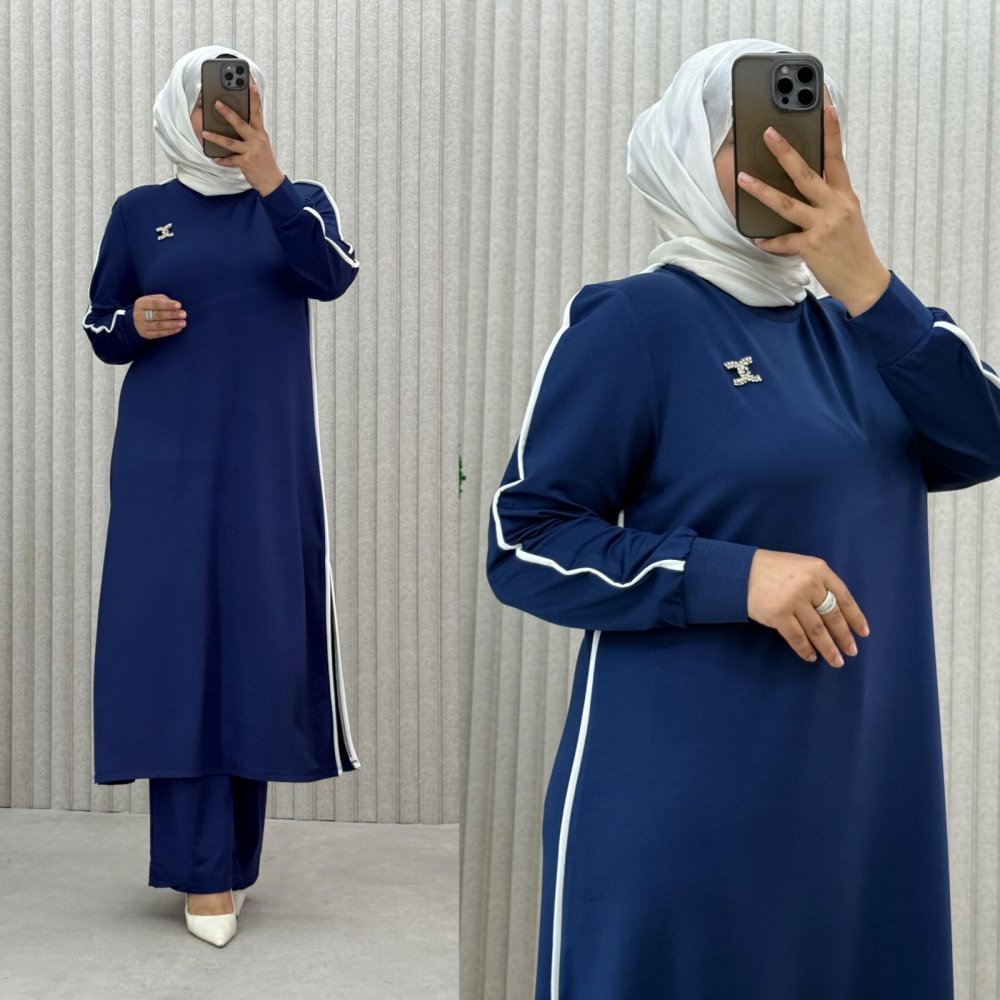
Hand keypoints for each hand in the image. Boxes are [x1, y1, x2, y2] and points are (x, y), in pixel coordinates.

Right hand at [133, 294, 185, 339]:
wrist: (138, 319)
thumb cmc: (151, 307)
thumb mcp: (154, 299)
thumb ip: (164, 300)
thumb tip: (176, 306)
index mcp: (141, 303)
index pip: (155, 303)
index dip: (167, 304)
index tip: (179, 305)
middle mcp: (139, 314)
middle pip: (157, 315)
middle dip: (172, 314)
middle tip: (183, 314)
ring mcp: (141, 325)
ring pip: (158, 325)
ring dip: (172, 324)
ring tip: (183, 323)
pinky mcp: (145, 334)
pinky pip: (158, 334)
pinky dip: (169, 332)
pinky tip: (178, 329)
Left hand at [200, 82, 284, 195]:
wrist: (272, 181)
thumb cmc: (265, 160)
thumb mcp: (262, 143)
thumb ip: (253, 131)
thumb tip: (240, 120)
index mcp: (261, 133)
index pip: (257, 112)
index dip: (254, 98)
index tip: (251, 85)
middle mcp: (256, 140)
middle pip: (240, 124)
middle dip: (228, 113)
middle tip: (217, 103)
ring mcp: (251, 151)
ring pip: (231, 142)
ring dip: (216, 137)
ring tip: (205, 132)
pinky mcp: (246, 163)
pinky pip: (231, 160)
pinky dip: (222, 160)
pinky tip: (215, 159)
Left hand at [736, 105, 890, 317]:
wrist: (865, 281)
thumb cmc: (853, 248)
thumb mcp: (848, 217)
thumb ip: (830, 199)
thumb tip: (808, 185)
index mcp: (845, 197)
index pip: (837, 157)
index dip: (831, 131)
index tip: (825, 107)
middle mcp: (835, 207)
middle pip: (806, 174)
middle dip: (785, 152)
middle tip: (768, 134)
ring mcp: (822, 226)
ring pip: (787, 203)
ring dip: (762, 190)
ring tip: (743, 178)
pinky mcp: (811, 247)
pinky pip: (782, 241)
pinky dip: (769, 241)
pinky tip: (757, 239)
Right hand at [747, 548, 869, 668]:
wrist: (740, 572)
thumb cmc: (772, 569)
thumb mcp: (801, 567)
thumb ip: (819, 583)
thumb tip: (837, 614)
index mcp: (819, 570)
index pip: (844, 597)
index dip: (855, 617)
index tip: (863, 633)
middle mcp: (809, 584)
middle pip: (833, 616)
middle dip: (844, 637)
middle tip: (851, 652)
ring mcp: (794, 600)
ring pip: (818, 630)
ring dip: (829, 648)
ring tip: (836, 661)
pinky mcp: (779, 614)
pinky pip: (797, 637)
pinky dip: (805, 650)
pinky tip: (811, 657)